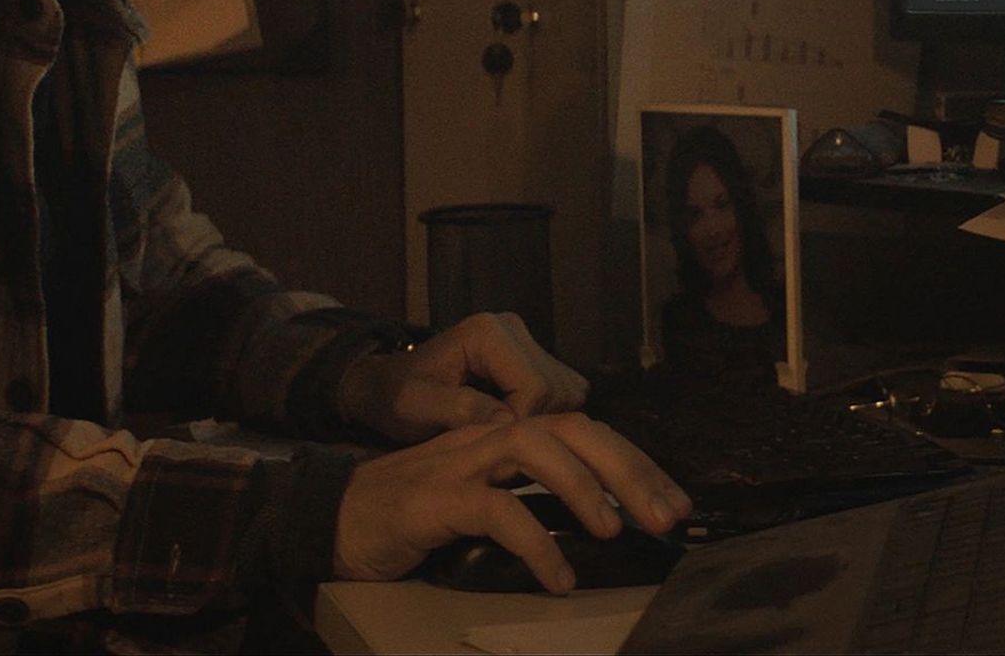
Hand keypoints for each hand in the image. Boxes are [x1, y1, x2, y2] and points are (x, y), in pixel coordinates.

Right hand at [332, 412, 692, 591]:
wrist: (330, 519)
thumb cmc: (411, 517)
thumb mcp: (480, 502)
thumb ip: (528, 499)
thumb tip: (599, 519)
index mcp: (504, 438)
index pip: (584, 432)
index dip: (635, 462)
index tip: (674, 503)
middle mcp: (486, 438)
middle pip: (571, 428)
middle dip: (628, 467)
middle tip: (668, 516)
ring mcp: (458, 462)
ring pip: (533, 447)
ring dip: (583, 486)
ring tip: (616, 530)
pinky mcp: (432, 498)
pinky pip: (494, 509)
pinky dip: (534, 541)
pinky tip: (557, 576)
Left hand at [338, 312, 589, 444]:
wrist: (387, 386)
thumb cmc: (396, 398)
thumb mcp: (415, 407)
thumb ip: (458, 410)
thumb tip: (507, 421)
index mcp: (487, 333)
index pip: (535, 387)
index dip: (521, 423)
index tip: (490, 443)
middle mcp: (513, 328)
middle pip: (557, 388)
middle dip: (534, 423)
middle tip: (498, 442)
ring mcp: (526, 340)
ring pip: (567, 391)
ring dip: (543, 420)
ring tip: (505, 434)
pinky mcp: (533, 356)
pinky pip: (563, 391)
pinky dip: (546, 414)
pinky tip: (514, 426)